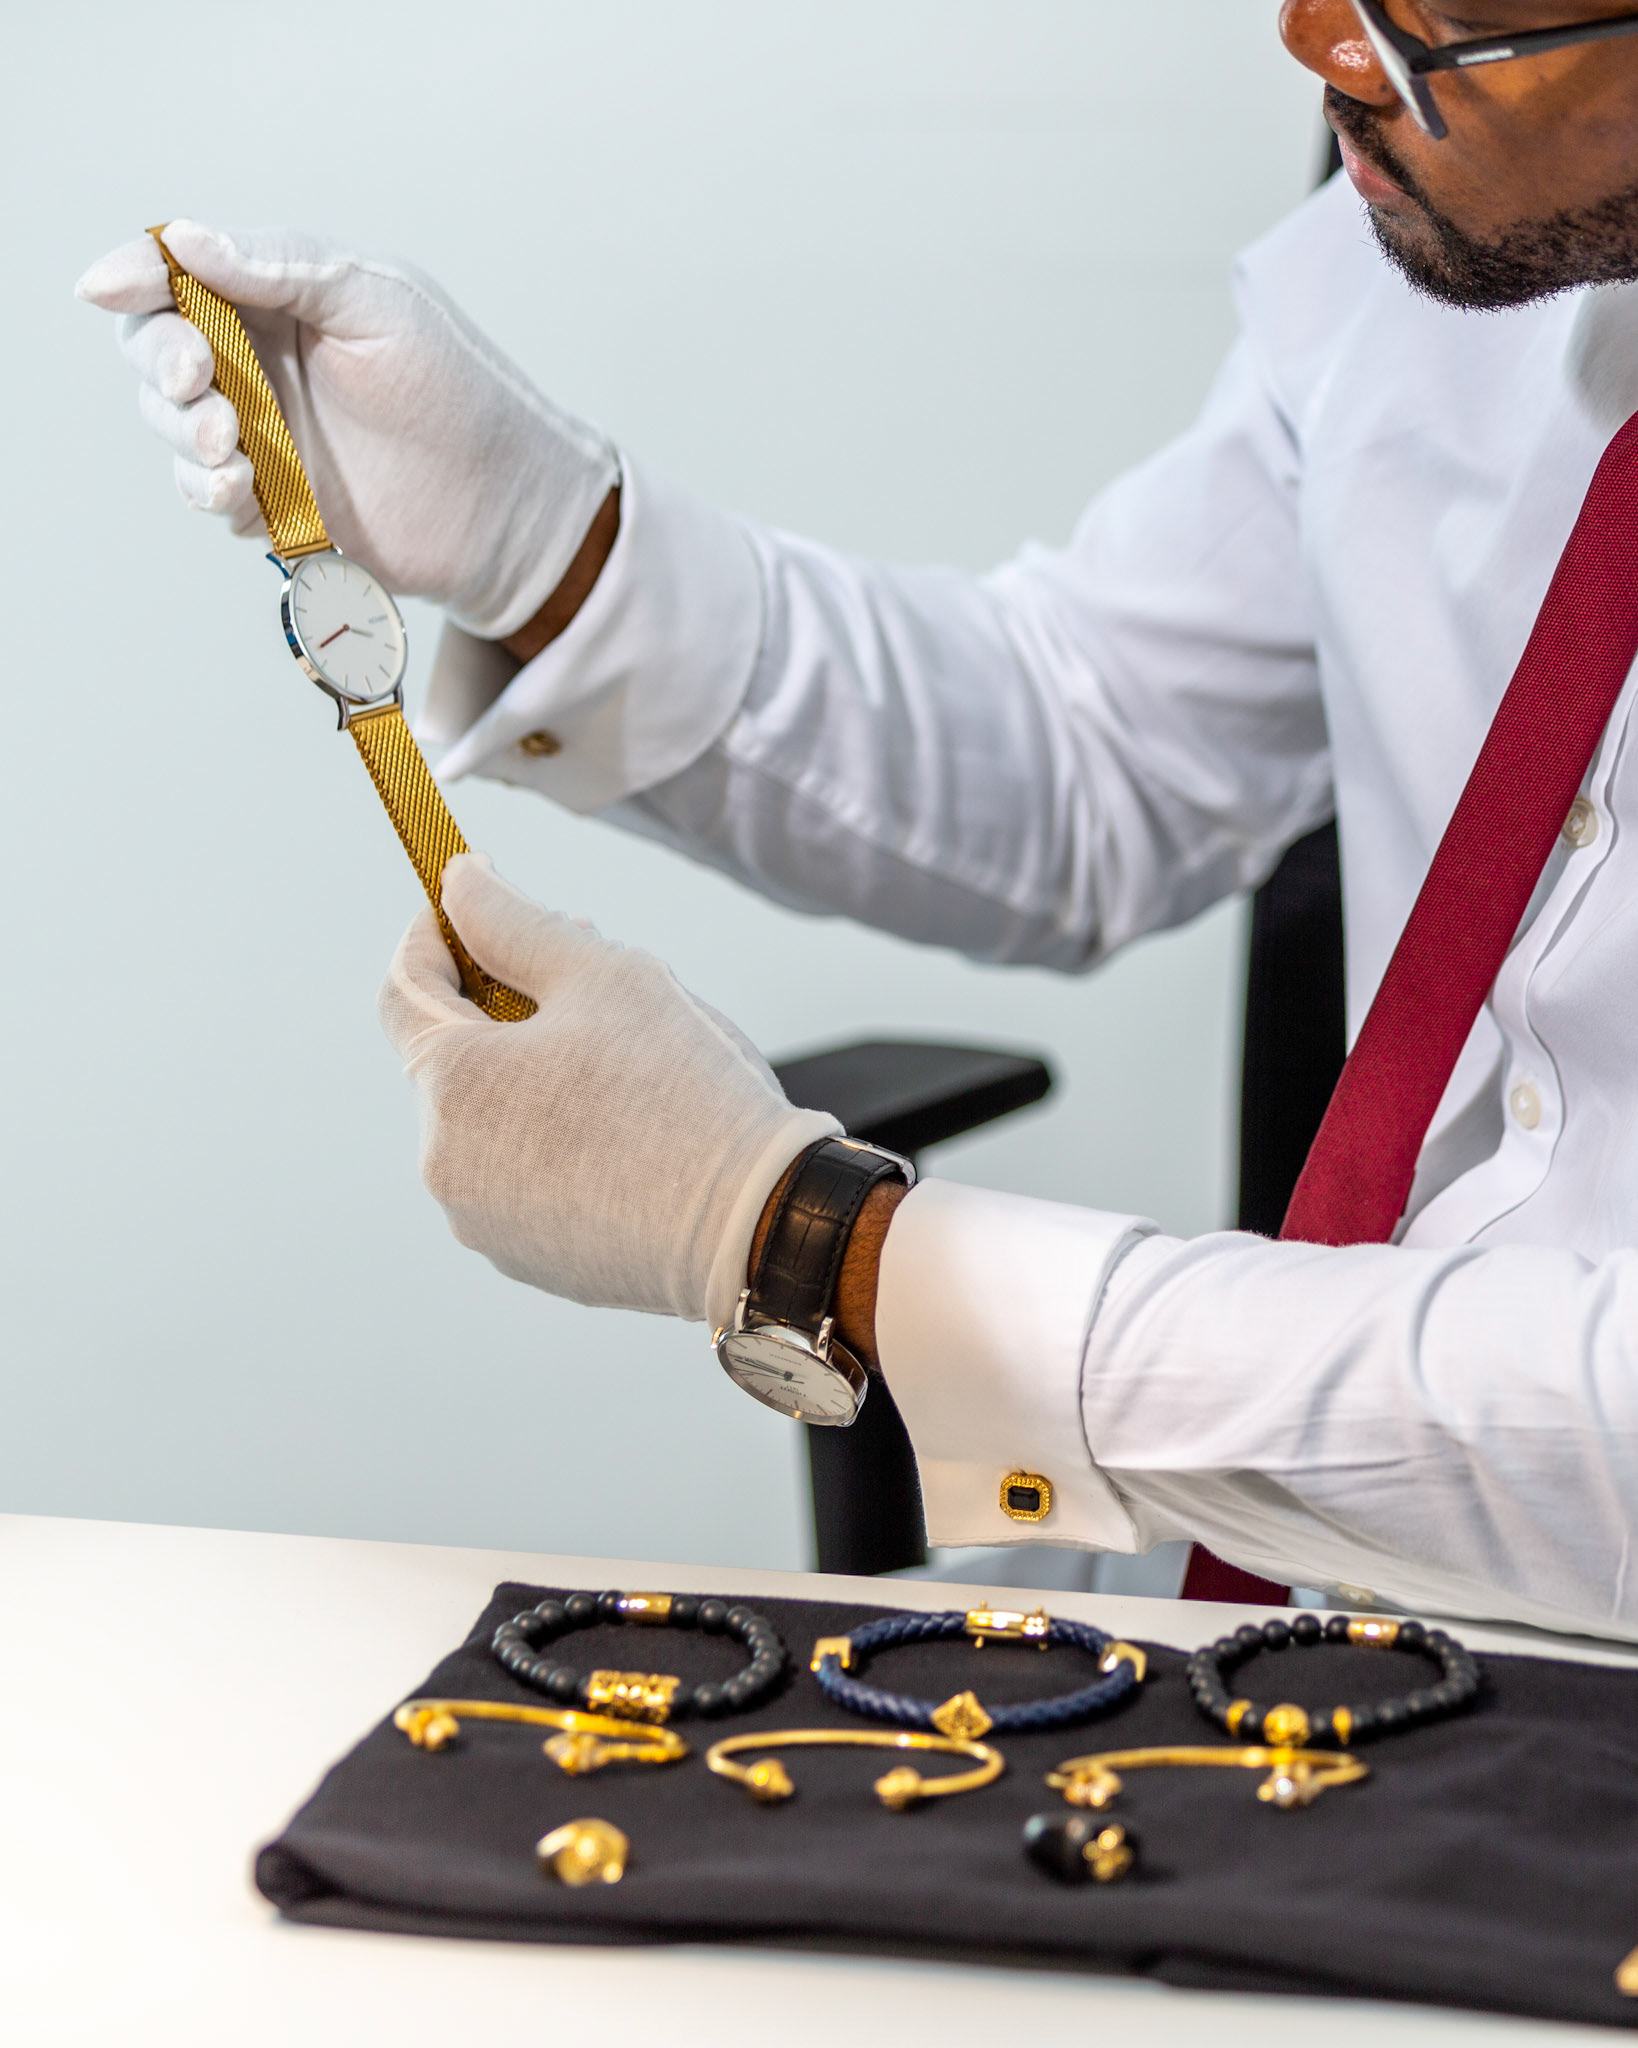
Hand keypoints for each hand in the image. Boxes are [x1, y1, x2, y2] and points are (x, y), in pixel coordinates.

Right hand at [75, 221, 618, 638]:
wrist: (506, 506)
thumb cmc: (457, 391)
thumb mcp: (377, 302)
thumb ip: (281, 266)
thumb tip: (183, 237)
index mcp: (276, 296)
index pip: (177, 272)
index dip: (134, 273)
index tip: (112, 287)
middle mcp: (258, 360)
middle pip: (154, 346)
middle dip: (159, 360)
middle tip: (202, 381)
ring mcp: (260, 433)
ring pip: (170, 423)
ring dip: (180, 431)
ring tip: (229, 445)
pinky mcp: (271, 501)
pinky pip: (207, 492)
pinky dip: (208, 489)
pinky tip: (243, 490)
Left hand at [379, 856, 838, 1324]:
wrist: (756, 1224)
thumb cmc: (684, 1092)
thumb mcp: (603, 975)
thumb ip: (515, 921)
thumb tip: (460, 881)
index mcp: (452, 1084)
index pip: (403, 989)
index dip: (433, 938)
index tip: (469, 909)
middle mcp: (445, 1162)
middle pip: (451, 1059)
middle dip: (502, 1008)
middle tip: (582, 980)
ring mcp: (482, 1220)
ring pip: (488, 1121)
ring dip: (530, 1077)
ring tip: (621, 1061)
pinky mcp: (526, 1260)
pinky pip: (520, 1178)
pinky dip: (553, 1141)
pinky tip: (625, 1130)